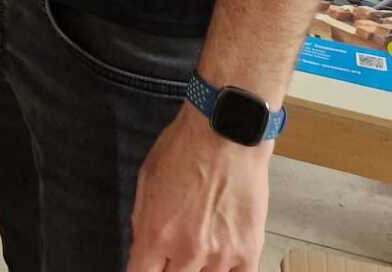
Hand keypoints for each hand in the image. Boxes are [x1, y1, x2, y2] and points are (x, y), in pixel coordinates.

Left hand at [125, 105, 270, 271]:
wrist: (227, 134)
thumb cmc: (186, 148)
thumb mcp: (147, 180)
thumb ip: (143, 221)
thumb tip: (142, 247)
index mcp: (156, 234)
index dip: (143, 271)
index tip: (149, 266)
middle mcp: (187, 252)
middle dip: (171, 267)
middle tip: (176, 250)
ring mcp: (220, 256)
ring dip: (200, 267)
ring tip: (202, 244)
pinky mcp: (248, 251)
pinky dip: (229, 270)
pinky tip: (224, 258)